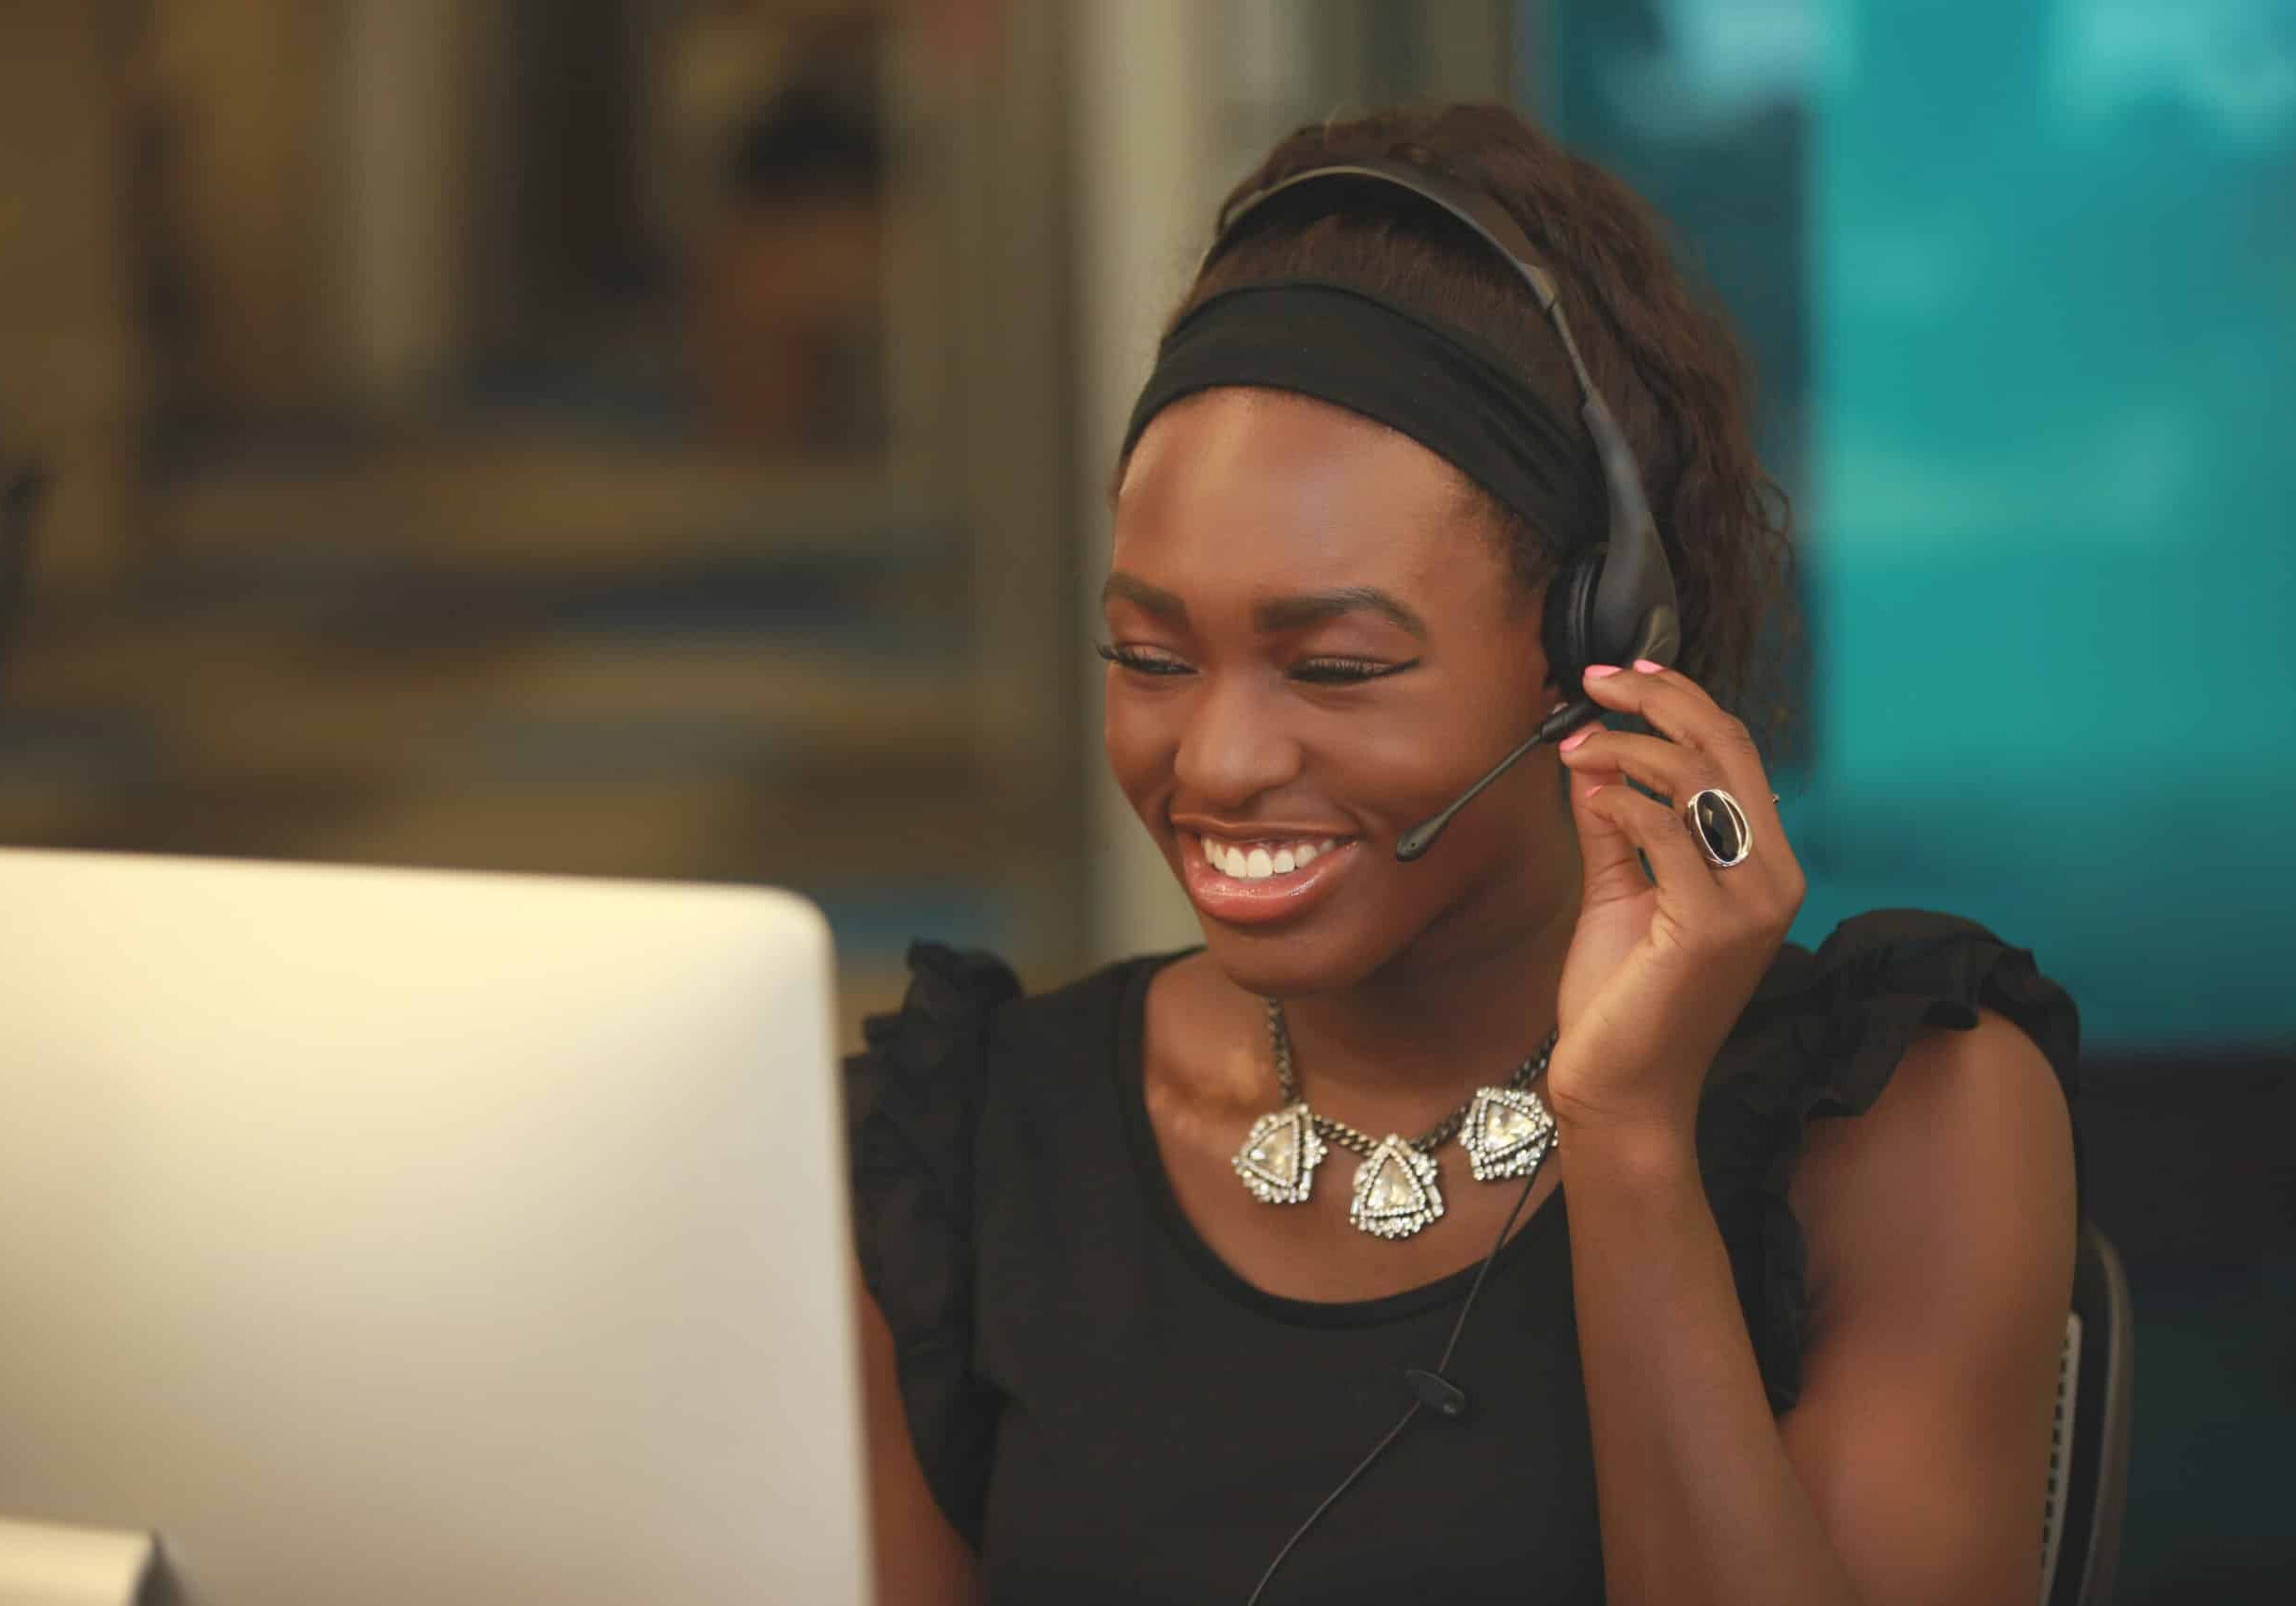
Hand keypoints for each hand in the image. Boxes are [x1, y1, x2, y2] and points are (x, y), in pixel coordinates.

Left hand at [1546, 660, 1804, 1137]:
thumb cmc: (1623, 1000)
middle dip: (1659, 700)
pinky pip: (1665, 830)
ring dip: (1627, 747)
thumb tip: (1594, 756)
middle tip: (1594, 682)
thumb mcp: (1619, 891)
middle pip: (1728, 748)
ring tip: (1575, 746)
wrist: (1622, 1090)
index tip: (1623, 676)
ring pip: (1698, 778)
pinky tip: (1588, 798)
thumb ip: (1615, 825)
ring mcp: (1751, 903)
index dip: (1683, 702)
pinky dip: (1620, 800)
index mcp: (1762, 866)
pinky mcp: (1713, 926)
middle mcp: (1773, 877)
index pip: (1736, 754)